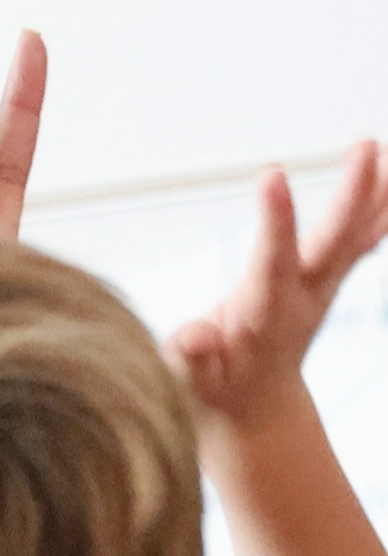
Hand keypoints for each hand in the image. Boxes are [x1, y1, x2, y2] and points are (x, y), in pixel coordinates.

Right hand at [167, 144, 387, 433]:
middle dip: (350, 193)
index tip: (272, 173)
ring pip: (357, 234)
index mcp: (264, 314)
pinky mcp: (327, 281)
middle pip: (333, 241)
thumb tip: (196, 338)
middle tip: (364, 145)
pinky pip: (361, 240)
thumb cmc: (213, 390)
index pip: (272, 261)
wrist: (254, 409)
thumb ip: (190, 357)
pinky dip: (379, 208)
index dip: (274, 220)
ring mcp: (321, 288)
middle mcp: (302, 297)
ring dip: (378, 192)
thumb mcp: (188, 381)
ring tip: (385, 146)